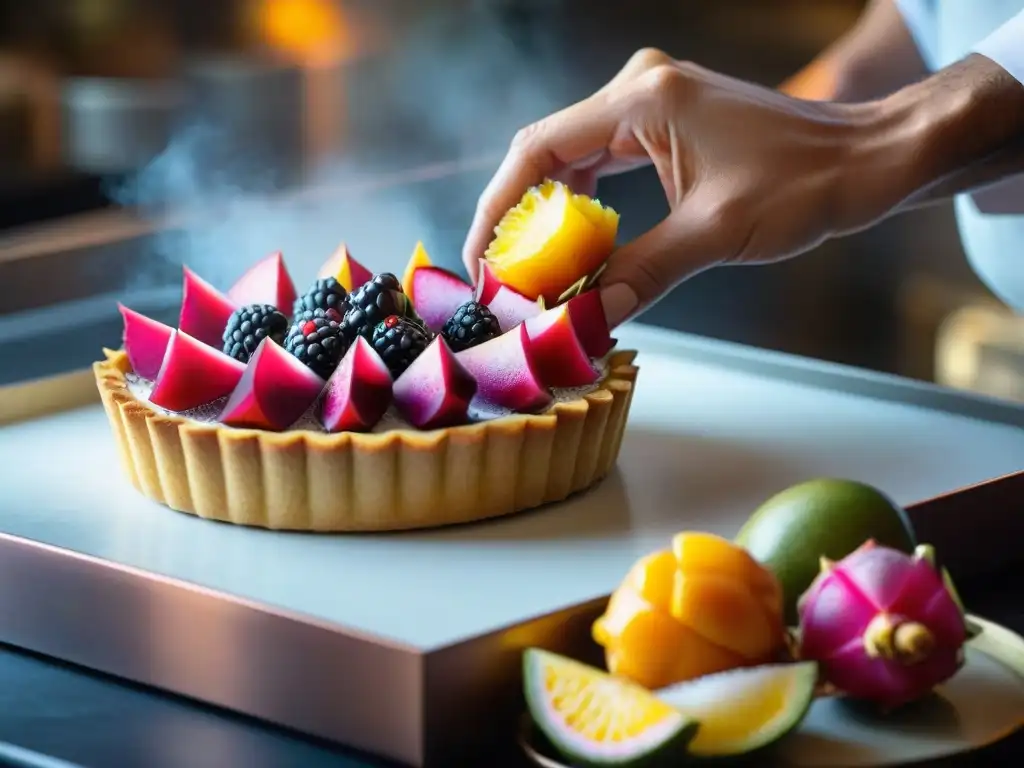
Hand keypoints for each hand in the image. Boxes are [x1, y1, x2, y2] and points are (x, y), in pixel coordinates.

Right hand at [462, 49, 884, 326]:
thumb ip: (641, 273)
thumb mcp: (715, 233)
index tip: (482, 262)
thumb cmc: (805, 184)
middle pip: (546, 154)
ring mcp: (651, 104)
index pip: (538, 150)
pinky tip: (579, 245)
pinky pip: (601, 163)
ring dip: (549, 215)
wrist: (866, 158)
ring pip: (571, 160)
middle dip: (518, 218)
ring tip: (535, 270)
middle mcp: (638, 90)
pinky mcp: (665, 124)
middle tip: (503, 277)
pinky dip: (583, 206)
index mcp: (643, 100)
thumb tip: (585, 320)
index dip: (498, 208)